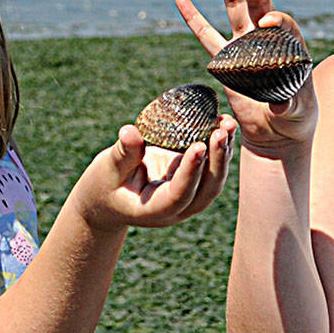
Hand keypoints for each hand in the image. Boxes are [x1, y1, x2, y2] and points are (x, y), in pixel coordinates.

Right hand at [75, 119, 235, 231]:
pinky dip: (220, 146)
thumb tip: (130, 132)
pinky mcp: (193, 181)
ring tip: (228, 122)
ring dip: (224, 151)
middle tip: (221, 131)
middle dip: (217, 160)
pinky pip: (212, 166)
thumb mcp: (108, 169)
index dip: (189, 172)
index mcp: (154, 210)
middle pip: (206, 190)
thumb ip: (123, 153)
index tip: (198, 146)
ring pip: (215, 179)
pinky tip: (224, 123)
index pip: (178, 195)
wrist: (110, 197)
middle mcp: (177, 208)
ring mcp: (189, 197)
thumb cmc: (105, 184)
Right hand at [175, 0, 317, 156]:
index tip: (268, 22)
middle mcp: (267, 39)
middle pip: (259, 5)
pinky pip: (206, 36)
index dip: (275, 19)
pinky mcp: (226, 59)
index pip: (283, 24)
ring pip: (234, 10)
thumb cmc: (294, 117)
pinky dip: (194, 18)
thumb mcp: (296, 111)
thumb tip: (280, 102)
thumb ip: (288, 103)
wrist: (277, 130)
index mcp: (290, 46)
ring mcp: (245, 45)